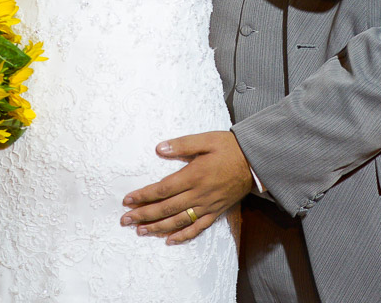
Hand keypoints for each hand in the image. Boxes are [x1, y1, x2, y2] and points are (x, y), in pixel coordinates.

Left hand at [121, 131, 253, 243]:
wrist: (255, 162)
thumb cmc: (229, 148)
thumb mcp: (206, 140)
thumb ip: (183, 145)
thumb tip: (159, 149)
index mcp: (194, 175)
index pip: (163, 189)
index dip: (144, 196)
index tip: (127, 200)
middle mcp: (199, 194)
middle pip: (166, 208)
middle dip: (144, 215)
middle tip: (125, 220)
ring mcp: (207, 205)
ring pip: (178, 221)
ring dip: (158, 228)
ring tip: (140, 231)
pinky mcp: (216, 212)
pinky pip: (197, 228)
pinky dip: (183, 236)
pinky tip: (169, 240)